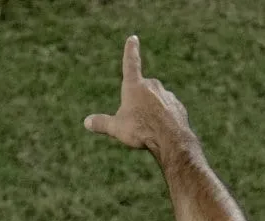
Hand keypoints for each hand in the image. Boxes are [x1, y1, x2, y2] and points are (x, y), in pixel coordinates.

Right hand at [84, 36, 192, 157]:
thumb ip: (102, 123)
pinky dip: (162, 117)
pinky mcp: (177, 105)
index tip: (133, 38)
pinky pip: (167, 109)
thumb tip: (87, 122)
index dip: (130, 51)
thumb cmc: (141, 129)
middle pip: (141, 89)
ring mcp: (167, 94)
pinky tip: (160, 130)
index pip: (131, 63)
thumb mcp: (116, 128)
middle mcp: (152, 85)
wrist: (170, 138)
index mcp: (134, 86)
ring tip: (148, 128)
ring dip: (150, 110)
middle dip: (137, 101)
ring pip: (155, 100)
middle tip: (135, 121)